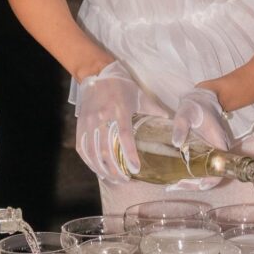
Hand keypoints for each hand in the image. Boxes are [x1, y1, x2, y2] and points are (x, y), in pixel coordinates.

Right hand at [76, 61, 146, 182]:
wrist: (98, 74)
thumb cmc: (123, 86)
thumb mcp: (141, 96)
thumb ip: (156, 110)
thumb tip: (173, 122)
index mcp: (120, 111)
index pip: (124, 137)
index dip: (129, 155)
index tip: (135, 169)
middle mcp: (103, 117)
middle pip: (106, 149)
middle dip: (115, 168)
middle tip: (124, 180)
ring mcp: (89, 121)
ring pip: (93, 151)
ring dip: (101, 168)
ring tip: (111, 178)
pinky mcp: (81, 123)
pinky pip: (82, 146)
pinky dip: (88, 160)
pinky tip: (96, 168)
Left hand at [166, 88, 232, 193]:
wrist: (202, 98)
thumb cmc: (195, 105)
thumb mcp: (185, 112)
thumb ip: (180, 126)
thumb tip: (176, 143)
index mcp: (219, 143)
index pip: (220, 168)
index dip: (210, 180)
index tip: (197, 184)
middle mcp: (219, 151)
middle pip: (212, 176)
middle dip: (195, 184)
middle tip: (176, 186)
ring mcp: (213, 152)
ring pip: (206, 174)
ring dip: (192, 182)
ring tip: (173, 185)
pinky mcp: (206, 152)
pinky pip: (201, 168)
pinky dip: (190, 175)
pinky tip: (176, 177)